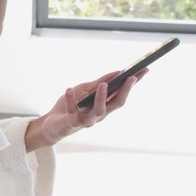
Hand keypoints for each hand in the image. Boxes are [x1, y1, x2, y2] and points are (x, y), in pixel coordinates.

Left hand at [25, 69, 147, 151]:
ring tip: (104, 85)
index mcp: (104, 106)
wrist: (51, 125)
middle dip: (125, 91)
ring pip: (99, 111)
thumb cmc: (70, 106)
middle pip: (116, 104)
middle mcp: (99, 115)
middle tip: (132, 77)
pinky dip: (71, 99)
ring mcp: (87, 120)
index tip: (144, 70)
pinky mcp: (72, 122)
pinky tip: (69, 89)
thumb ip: (98, 83)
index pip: (122, 94)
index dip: (134, 84)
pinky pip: (73, 111)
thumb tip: (117, 72)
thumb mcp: (84, 90)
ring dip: (102, 97)